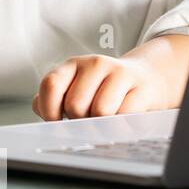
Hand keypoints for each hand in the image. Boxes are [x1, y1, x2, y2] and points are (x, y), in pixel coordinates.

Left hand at [31, 35, 188, 120]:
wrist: (144, 79)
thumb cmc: (101, 90)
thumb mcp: (73, 90)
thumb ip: (51, 101)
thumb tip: (44, 114)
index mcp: (72, 65)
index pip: (50, 85)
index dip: (49, 109)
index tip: (56, 121)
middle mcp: (93, 64)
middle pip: (74, 105)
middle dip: (78, 119)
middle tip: (87, 117)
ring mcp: (118, 73)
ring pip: (99, 111)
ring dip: (99, 123)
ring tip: (104, 116)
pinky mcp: (140, 87)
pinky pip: (123, 115)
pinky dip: (119, 124)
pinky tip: (121, 117)